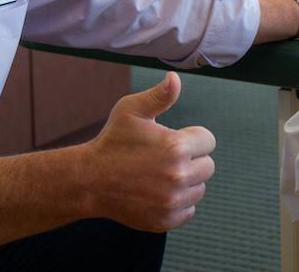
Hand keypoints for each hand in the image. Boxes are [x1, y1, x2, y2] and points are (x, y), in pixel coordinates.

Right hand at [84, 72, 215, 232]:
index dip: (191, 137)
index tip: (172, 139)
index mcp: (176, 147)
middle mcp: (178, 176)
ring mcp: (172, 201)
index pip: (208, 141)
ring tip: (159, 174)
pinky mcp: (166, 220)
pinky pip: (189, 210)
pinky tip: (157, 192)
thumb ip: (159, 96)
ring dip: (186, 181)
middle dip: (191, 159)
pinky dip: (178, 202)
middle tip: (164, 157)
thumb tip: (175, 79)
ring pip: (199, 188)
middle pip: (208, 166)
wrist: (89, 180)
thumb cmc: (112, 141)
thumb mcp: (131, 110)